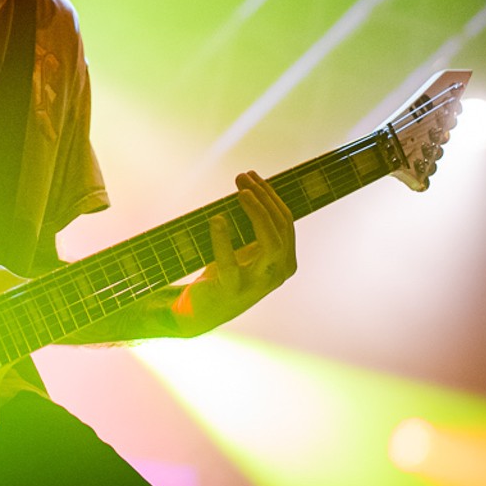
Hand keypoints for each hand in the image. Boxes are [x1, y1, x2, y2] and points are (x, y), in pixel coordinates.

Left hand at [172, 170, 295, 336]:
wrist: (201, 310)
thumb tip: (251, 186)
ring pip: (271, 244)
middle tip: (242, 177)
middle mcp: (277, 273)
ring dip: (257, 214)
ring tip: (240, 193)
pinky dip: (223, 239)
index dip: (270, 195)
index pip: (285, 220)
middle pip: (281, 228)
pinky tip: (216, 219)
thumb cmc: (225, 274)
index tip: (251, 175)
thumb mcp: (245, 248)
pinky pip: (231, 263)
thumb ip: (254, 225)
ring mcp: (258, 284)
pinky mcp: (232, 290)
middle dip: (264, 198)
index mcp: (284, 260)